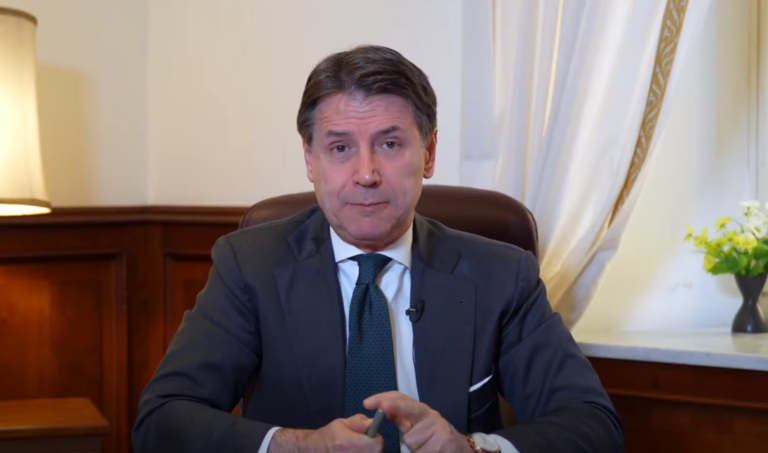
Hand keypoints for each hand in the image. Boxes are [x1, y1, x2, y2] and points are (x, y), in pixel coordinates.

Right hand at [268, 414, 382, 452]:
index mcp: (346, 442)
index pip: (375, 445)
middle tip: (364, 443)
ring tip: (359, 448)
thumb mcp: (342, 423)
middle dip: (373, 448)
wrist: (316, 449)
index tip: (371, 436)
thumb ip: (358, 422)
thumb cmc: (330, 435)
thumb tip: (372, 422)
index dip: (376, 439)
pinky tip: (356, 452)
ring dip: (369, 452)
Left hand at [365, 392, 472, 452]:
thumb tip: (383, 411)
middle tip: (383, 407)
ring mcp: (438, 427)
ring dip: (414, 448)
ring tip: (426, 449)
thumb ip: (402, 419)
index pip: (401, 398)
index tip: (367, 403)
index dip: (384, 398)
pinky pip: (422, 451)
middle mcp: (430, 415)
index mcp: (420, 411)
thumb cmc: (434, 439)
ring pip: (412, 439)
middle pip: (409, 407)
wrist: (460, 449)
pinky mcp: (445, 440)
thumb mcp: (417, 426)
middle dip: (395, 406)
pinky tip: (432, 452)